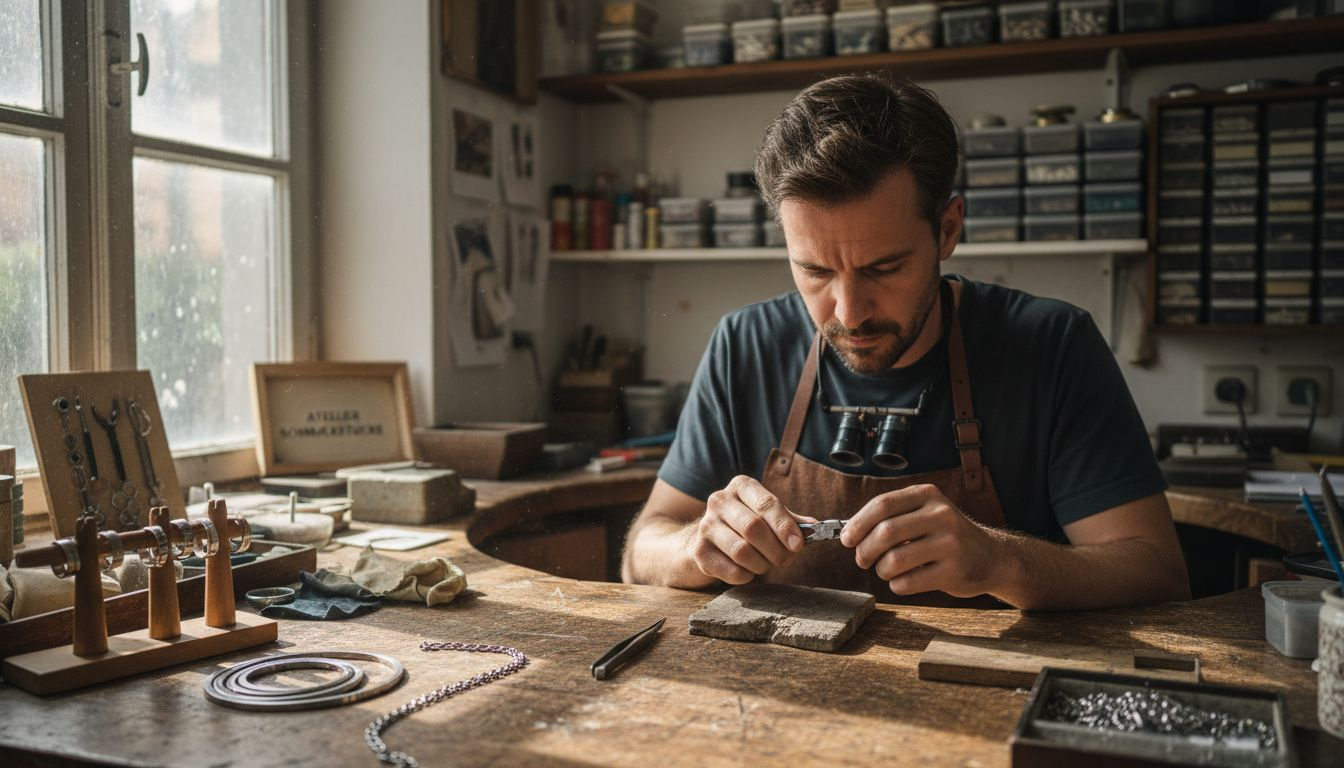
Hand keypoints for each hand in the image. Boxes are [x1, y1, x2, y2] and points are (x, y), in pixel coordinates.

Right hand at [690, 475, 815, 584]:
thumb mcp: (767, 515)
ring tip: (766, 565)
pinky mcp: (699, 551)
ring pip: (741, 551)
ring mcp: (705, 525)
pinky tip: (748, 571)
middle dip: (776, 549)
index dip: (784, 526)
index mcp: (742, 486)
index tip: (798, 545)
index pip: (767, 504)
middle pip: (753, 528)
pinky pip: (731, 570)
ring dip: (761, 564)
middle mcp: (720, 500)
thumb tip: (815, 527)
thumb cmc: (745, 525)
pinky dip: (746, 576)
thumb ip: (790, 520)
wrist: (707, 540)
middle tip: (786, 560)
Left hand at [839, 484, 1003, 597]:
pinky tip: (902, 581)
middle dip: (864, 550)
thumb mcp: (924, 512)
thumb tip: (848, 533)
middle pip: (884, 533)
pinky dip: (896, 585)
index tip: (846, 539)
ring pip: (894, 560)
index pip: (882, 505)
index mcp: (928, 495)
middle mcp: (941, 515)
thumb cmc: (945, 535)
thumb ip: (891, 517)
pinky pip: (907, 582)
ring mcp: (950, 543)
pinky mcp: (953, 571)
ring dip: (880, 570)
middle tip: (862, 559)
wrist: (990, 557)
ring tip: (885, 570)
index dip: (857, 524)